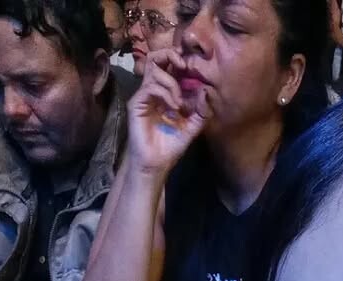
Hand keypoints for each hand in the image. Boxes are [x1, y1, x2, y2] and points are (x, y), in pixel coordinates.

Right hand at [126, 48, 206, 176]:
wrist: (156, 163)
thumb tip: (205, 91)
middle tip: (184, 67)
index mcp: (166, 92)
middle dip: (171, 55)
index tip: (191, 68)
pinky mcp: (137, 102)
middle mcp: (153, 89)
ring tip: (180, 103)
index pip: (169, 65)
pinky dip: (166, 93)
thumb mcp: (192, 128)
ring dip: (172, 82)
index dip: (179, 59)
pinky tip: (174, 107)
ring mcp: (144, 94)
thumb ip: (201, 111)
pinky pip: (151, 86)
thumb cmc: (171, 146)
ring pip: (154, 69)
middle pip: (155, 57)